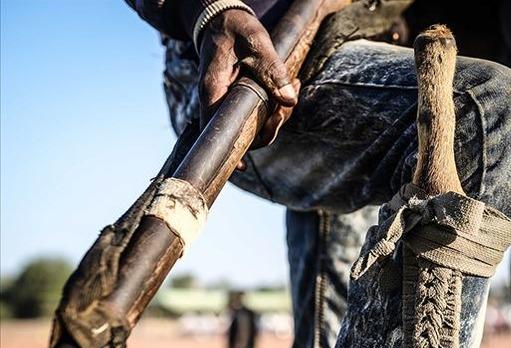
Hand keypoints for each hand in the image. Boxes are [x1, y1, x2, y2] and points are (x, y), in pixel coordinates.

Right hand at [197, 9, 300, 156]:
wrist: (223, 17)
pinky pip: (257, 113)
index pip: (215, 129)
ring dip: (278, 115)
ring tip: (297, 86)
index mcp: (213, 89)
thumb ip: (272, 70)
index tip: (243, 166)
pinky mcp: (237, 98)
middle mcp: (216, 100)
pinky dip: (276, 106)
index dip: (230, 150)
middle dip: (270, 127)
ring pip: (253, 124)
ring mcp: (227, 101)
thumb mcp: (256, 42)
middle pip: (241, 132)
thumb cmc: (235, 28)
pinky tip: (292, 88)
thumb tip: (290, 101)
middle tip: (287, 107)